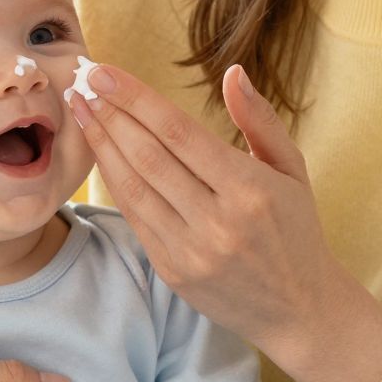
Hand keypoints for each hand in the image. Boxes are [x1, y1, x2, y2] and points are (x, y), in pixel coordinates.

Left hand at [66, 62, 340, 360]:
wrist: (300, 309)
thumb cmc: (296, 230)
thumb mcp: (292, 169)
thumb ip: (260, 120)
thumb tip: (233, 72)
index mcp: (250, 190)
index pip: (179, 133)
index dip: (137, 99)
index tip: (105, 72)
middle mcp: (218, 222)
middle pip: (148, 156)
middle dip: (110, 114)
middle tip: (83, 81)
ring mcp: (192, 251)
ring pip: (133, 188)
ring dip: (102, 144)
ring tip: (81, 110)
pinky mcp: (174, 272)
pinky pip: (135, 218)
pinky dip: (114, 182)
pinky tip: (101, 152)